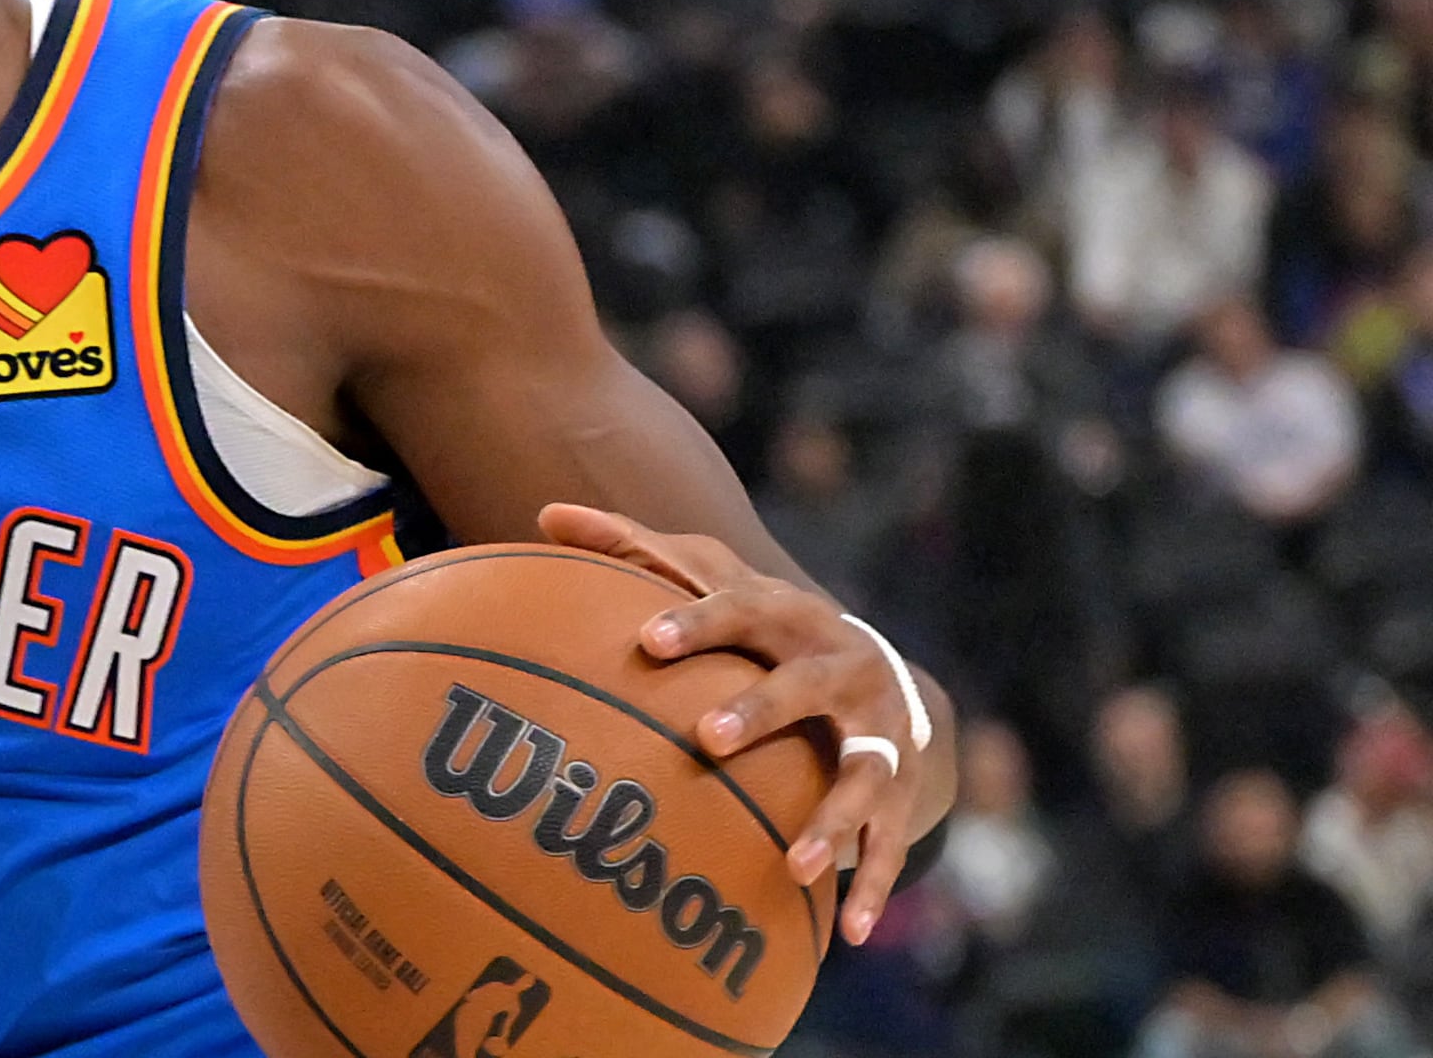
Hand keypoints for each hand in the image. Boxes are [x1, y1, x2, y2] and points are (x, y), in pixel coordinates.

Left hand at [539, 504, 942, 946]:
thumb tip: (544, 513)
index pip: (741, 607)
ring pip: (862, 773)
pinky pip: (889, 841)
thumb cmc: (768, 629)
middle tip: (707, 738)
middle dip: (761, 710)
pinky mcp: (900, 788)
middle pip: (804, 685)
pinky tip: (848, 933)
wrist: (892, 677)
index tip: (645, 641)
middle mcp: (842, 668)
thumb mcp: (718, 583)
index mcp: (788, 617)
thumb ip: (636, 549)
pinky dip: (872, 885)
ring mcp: (878, 731)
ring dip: (833, 818)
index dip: (695, 621)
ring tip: (796, 863)